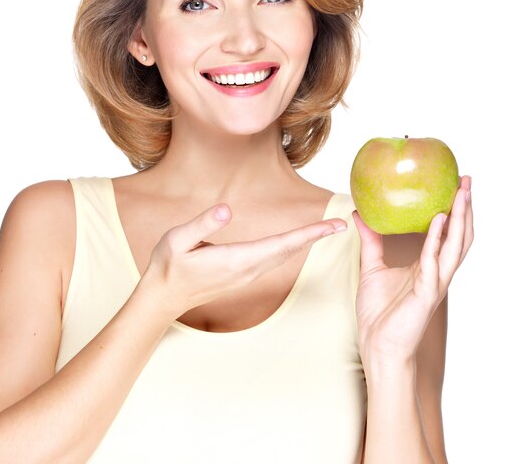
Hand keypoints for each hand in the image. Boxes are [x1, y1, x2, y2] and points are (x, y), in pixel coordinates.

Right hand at [141, 203, 347, 317]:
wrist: (163, 297)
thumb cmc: (168, 266)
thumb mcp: (176, 240)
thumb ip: (202, 224)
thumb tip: (228, 209)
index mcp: (236, 259)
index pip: (281, 244)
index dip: (309, 234)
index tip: (333, 226)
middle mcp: (247, 269)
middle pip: (290, 251)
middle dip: (316, 236)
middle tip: (343, 223)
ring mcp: (246, 274)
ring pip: (284, 256)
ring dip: (306, 242)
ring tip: (327, 229)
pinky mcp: (242, 274)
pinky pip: (274, 259)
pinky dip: (292, 247)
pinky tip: (298, 240)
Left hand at [354, 176, 473, 365]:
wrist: (377, 345)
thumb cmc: (378, 312)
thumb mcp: (371, 267)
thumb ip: (370, 240)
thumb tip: (360, 213)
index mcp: (426, 266)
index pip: (448, 234)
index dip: (454, 211)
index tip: (455, 185)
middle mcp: (436, 273)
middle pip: (459, 236)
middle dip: (465, 209)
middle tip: (467, 181)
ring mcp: (434, 284)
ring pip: (455, 247)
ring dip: (460, 220)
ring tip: (461, 194)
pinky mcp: (426, 295)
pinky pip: (433, 263)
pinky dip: (437, 241)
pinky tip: (438, 221)